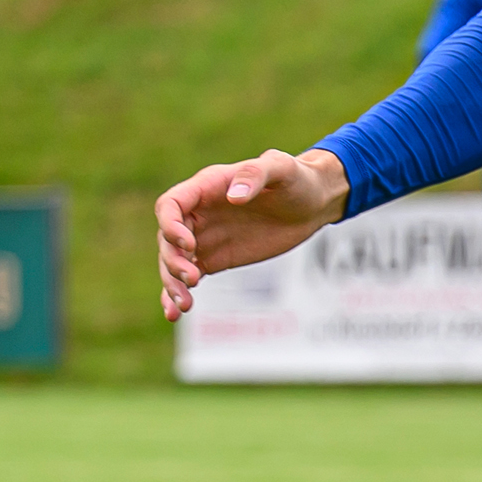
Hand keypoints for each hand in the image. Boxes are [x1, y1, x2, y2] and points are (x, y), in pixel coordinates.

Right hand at [156, 147, 350, 317]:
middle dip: (173, 260)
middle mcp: (199, 213)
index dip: (171, 226)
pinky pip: (187, 277)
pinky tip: (175, 313)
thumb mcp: (282, 168)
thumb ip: (256, 173)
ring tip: (185, 305)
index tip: (189, 245)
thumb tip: (233, 196)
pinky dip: (177, 294)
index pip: (170, 205)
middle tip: (193, 278)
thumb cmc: (298, 179)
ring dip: (172, 283)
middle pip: (167, 238)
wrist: (313, 203)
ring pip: (173, 262)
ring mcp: (204, 238)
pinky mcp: (214, 259)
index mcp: (207, 187)